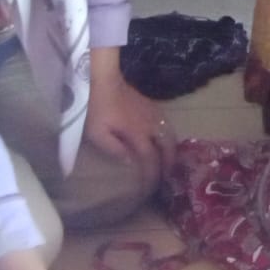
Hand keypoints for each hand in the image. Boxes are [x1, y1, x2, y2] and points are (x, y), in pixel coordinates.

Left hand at [84, 50, 170, 181]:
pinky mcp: (154, 108)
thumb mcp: (97, 134)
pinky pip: (168, 128)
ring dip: (172, 153)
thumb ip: (114, 150)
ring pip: (171, 138)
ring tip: (169, 163)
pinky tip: (163, 143)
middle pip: (168, 149)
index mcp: (138, 135)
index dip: (153, 176)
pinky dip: (169, 140)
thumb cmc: (97, 109)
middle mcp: (152, 127)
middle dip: (169, 165)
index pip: (151, 160)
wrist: (104, 80)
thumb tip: (131, 162)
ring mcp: (155, 116)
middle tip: (166, 178)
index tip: (151, 189)